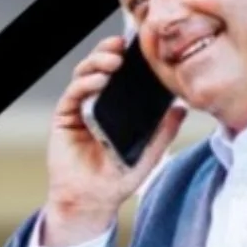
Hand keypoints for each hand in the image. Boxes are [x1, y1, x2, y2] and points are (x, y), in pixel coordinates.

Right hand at [42, 33, 186, 245]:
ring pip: (85, 75)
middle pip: (102, 67)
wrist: (92, 200)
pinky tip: (98, 80)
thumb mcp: (149, 154)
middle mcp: (98, 102)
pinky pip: (73, 94)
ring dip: (97, 63)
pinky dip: (85, 84)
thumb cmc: (118, 178)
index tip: (142, 46)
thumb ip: (164, 132)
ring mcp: (80, 108)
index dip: (130, 59)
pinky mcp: (64, 117)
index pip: (123, 75)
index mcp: (119, 107)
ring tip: (113, 60)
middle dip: (110, 52)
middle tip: (123, 46)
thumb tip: (182, 109)